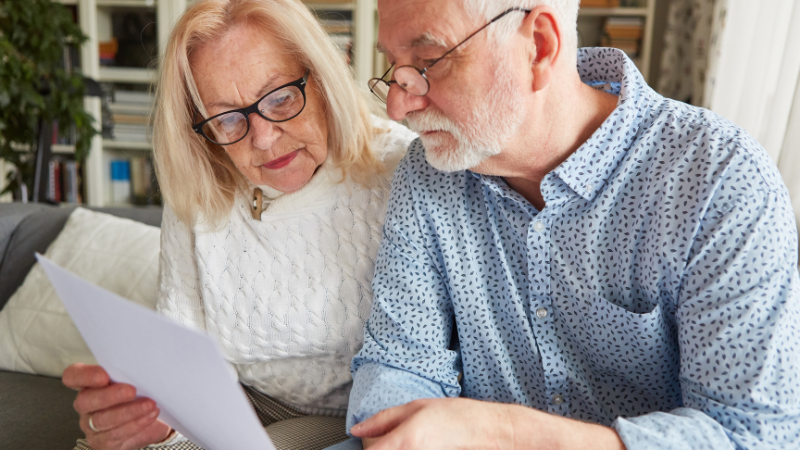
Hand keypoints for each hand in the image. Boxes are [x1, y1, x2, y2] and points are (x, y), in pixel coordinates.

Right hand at [63, 363, 172, 449]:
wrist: (151, 419)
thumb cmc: (140, 394)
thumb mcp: (135, 380)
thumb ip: (131, 372)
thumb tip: (144, 364)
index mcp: (88, 383)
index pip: (73, 376)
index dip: (85, 375)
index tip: (104, 376)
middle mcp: (85, 404)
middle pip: (86, 400)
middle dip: (110, 396)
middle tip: (132, 391)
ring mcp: (90, 425)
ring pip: (102, 420)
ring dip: (128, 412)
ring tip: (149, 405)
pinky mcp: (101, 442)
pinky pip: (114, 435)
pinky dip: (135, 425)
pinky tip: (149, 416)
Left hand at [352, 398, 625, 449]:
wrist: (487, 431)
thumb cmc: (455, 416)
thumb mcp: (416, 407)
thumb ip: (383, 419)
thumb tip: (357, 429)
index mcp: (404, 441)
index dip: (367, 444)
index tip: (372, 437)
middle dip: (380, 447)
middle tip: (393, 439)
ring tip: (410, 443)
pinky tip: (420, 446)